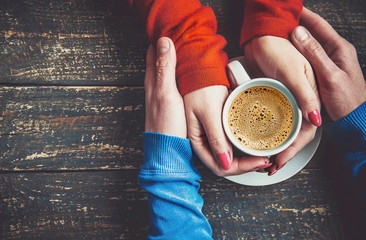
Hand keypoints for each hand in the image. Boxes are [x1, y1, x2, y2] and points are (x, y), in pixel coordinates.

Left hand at [144, 37, 186, 137]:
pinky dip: (179, 74)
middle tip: (182, 37)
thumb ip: (165, 69)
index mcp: (153, 81)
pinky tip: (188, 75)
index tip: (173, 30)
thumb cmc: (166, 124)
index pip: (153, 53)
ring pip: (166, 71)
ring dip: (174, 60)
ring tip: (186, 50)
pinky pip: (174, 82)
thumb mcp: (166, 94)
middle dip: (167, 47)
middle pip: (159, 60)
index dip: (162, 40)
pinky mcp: (172, 104)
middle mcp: (156, 87)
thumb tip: (164, 41)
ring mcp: (163, 96)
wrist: (168, 151)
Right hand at [184, 86, 270, 175]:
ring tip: (264, 155)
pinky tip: (256, 144)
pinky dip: (245, 147)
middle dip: (247, 166)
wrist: (202, 69)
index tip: (259, 160)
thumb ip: (216, 138)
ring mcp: (212, 136)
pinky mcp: (220, 128)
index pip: (219, 166)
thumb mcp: (209, 113)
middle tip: (266, 159)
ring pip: (231, 157)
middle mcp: (205, 142)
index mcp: (197, 142)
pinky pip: (233, 144)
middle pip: (226, 165)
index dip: (241, 168)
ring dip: (247, 159)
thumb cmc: (201, 88)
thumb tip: (225, 163)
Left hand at [244, 36, 320, 173]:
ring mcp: (284, 101)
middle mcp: (298, 102)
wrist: (262, 36)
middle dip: (283, 153)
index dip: (294, 148)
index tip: (280, 161)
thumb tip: (316, 120)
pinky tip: (256, 139)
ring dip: (275, 145)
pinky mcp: (271, 97)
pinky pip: (270, 119)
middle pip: (294, 134)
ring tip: (263, 159)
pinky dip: (265, 131)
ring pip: (282, 129)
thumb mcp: (293, 72)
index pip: (305, 131)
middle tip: (270, 166)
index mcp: (308, 98)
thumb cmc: (279, 50)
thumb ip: (305, 95)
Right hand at [291, 8, 365, 120]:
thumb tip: (299, 33)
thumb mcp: (329, 76)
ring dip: (297, 38)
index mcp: (339, 49)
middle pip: (314, 33)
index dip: (304, 15)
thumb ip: (314, 54)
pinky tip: (289, 53)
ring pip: (310, 45)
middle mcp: (335, 53)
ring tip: (282, 33)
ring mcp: (329, 63)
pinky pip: (308, 57)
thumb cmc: (346, 102)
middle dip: (298, 24)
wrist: (353, 122)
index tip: (289, 9)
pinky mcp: (323, 73)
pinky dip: (298, 52)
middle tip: (281, 20)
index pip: (319, 25)